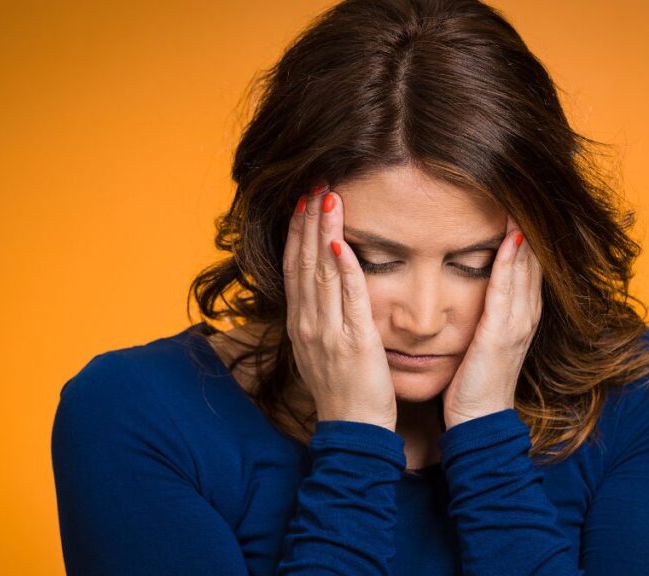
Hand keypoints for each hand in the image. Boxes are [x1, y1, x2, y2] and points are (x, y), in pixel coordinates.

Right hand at [283, 182, 397, 430]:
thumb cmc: (344, 389)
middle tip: (315, 183)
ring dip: (323, 232)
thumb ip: (321, 316)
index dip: (297, 231)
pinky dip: (345, 269)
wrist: (353, 430)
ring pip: (322, 272)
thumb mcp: (323, 348)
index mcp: (300, 324)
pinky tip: (343, 243)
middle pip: (303, 261)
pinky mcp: (354, 341)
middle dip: (308, 220)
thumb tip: (323, 285)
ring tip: (328, 198)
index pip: (294, 267)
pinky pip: (348, 298)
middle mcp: (307, 324)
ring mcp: (328, 332)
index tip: (302, 200)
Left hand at [441, 214, 542, 429]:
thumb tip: (473, 287)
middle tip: (524, 186)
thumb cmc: (474, 382)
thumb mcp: (483, 340)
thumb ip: (485, 313)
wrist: (479, 421)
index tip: (516, 198)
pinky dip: (511, 263)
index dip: (525, 231)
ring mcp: (517, 324)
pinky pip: (507, 291)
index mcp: (520, 314)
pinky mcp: (501, 334)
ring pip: (525, 268)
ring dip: (524, 233)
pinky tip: (510, 238)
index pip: (527, 262)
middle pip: (533, 258)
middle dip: (529, 224)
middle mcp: (525, 314)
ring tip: (520, 198)